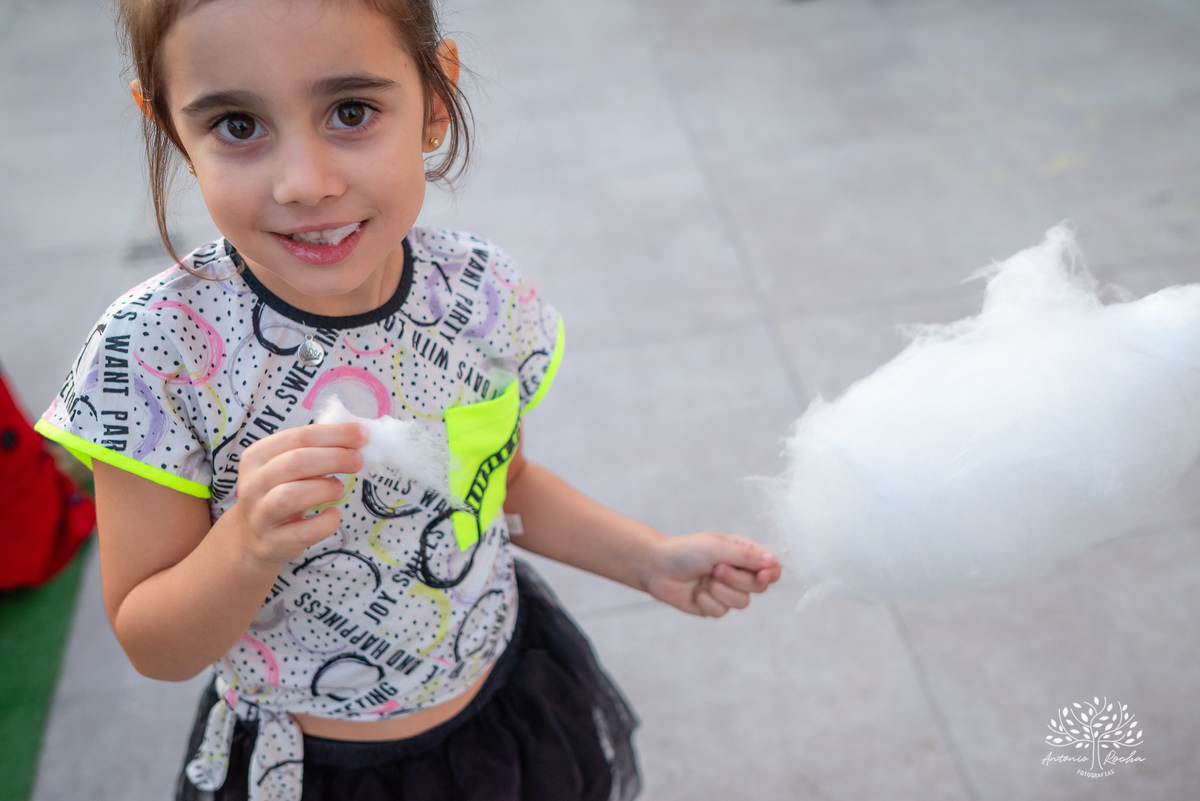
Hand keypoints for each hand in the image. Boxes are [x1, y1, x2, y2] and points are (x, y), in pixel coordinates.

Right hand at [232, 422, 365, 565]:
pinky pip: (305, 532)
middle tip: (358, 461)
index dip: (335, 434)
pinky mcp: (273, 542)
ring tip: (339, 489)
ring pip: (291, 495)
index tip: (362, 435)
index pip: (299, 437)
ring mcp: (260, 515)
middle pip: (296, 462)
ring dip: (325, 489)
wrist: (254, 537)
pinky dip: (326, 522)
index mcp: (257, 456)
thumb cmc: (281, 492)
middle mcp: (253, 484)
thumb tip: (357, 437)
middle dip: (335, 458)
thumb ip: (317, 451)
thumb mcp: (289, 468)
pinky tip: (333, 515)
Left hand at [645, 532, 780, 616]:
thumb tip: (773, 562)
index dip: (770, 574)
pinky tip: (695, 591)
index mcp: (743, 553)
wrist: (657, 568)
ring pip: (742, 602)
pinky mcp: (714, 606)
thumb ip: (746, 556)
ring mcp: (726, 591)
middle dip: (736, 580)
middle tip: (715, 569)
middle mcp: (738, 573)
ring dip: (719, 591)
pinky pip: (722, 611)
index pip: (771, 567)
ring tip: (703, 579)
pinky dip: (707, 601)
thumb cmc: (686, 551)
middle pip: (759, 587)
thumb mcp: (717, 548)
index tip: (762, 576)